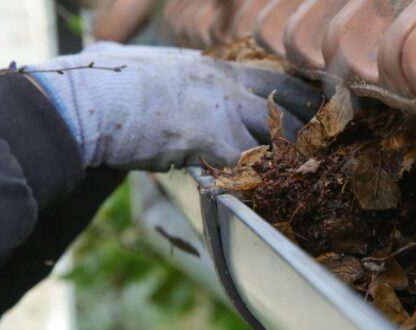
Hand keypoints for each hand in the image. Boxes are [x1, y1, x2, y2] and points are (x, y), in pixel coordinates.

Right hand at [30, 42, 319, 169]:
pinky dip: (262, 180)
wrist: (87, 100)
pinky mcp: (211, 138)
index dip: (295, 93)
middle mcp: (224, 83)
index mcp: (210, 67)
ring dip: (291, 155)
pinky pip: (250, 164)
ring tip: (312, 174)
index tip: (312, 105)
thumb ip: (141, 62)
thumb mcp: (130, 60)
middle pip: (285, 100)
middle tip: (328, 139)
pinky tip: (272, 193)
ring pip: (276, 133)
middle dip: (308, 121)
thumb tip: (107, 50)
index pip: (270, 76)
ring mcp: (222, 109)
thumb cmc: (101, 80)